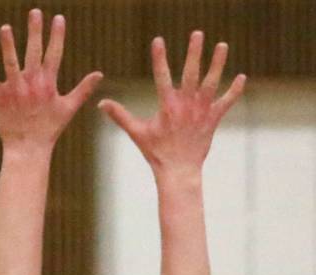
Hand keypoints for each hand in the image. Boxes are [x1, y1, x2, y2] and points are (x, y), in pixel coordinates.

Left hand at [0, 10, 101, 151]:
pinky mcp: (1, 98)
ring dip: (7, 45)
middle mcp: (31, 83)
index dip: (57, 35)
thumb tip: (100, 74)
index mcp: (48, 83)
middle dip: (35, 31)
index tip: (58, 18)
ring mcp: (15, 89)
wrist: (28, 148)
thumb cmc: (49, 129)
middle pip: (33, 51)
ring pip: (10, 62)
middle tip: (35, 12)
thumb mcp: (69, 108)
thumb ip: (83, 89)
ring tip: (5, 28)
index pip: (54, 53)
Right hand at [98, 32, 245, 175]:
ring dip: (217, 63)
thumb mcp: (137, 133)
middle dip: (194, 53)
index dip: (159, 58)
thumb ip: (120, 116)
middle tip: (197, 33)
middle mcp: (186, 106)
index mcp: (167, 107)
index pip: (161, 77)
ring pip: (211, 83)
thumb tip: (101, 104)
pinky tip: (241, 76)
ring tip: (222, 45)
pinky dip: (234, 90)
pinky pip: (226, 102)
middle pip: (191, 74)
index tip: (158, 40)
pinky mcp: (212, 120)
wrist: (178, 172)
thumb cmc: (156, 153)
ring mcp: (201, 112)